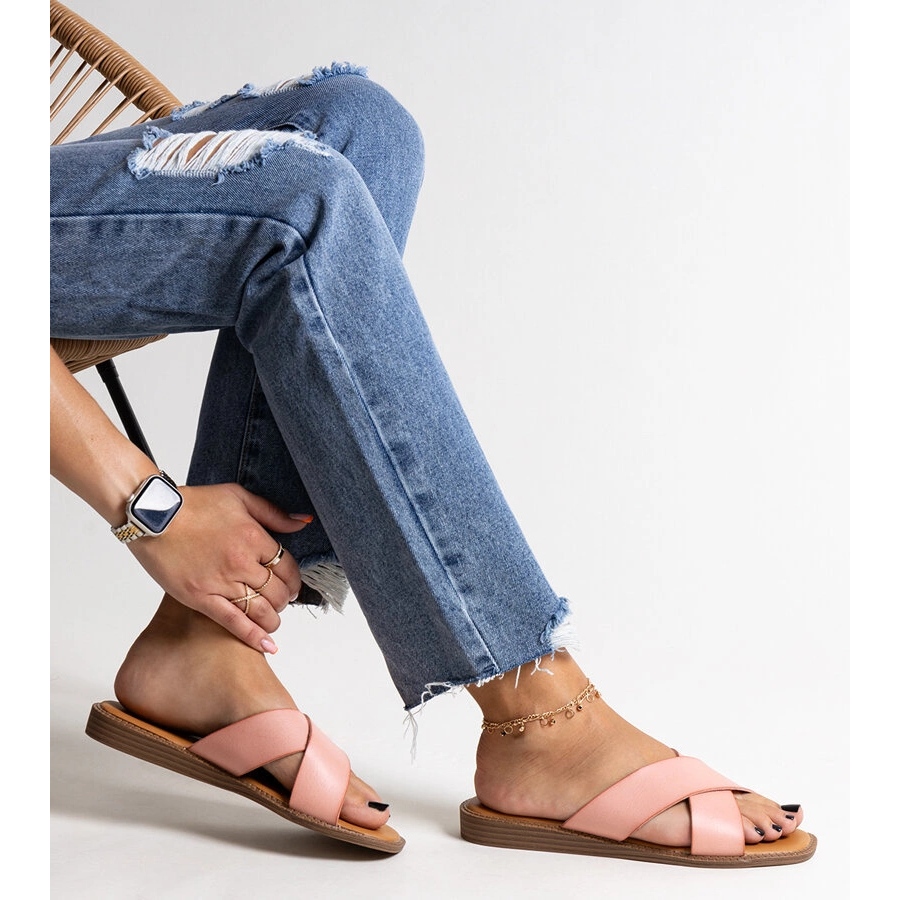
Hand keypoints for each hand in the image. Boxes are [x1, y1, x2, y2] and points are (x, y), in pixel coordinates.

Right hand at [129, 482, 308, 652]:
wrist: (152, 515)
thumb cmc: (193, 504)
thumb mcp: (238, 496)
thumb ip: (273, 512)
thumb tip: (302, 522)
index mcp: (253, 538)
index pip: (287, 567)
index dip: (293, 579)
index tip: (291, 583)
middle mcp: (241, 563)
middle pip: (277, 591)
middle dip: (284, 599)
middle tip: (281, 600)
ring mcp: (220, 582)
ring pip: (260, 610)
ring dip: (272, 618)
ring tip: (272, 618)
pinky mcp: (200, 598)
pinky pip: (233, 622)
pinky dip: (252, 636)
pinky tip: (266, 645)